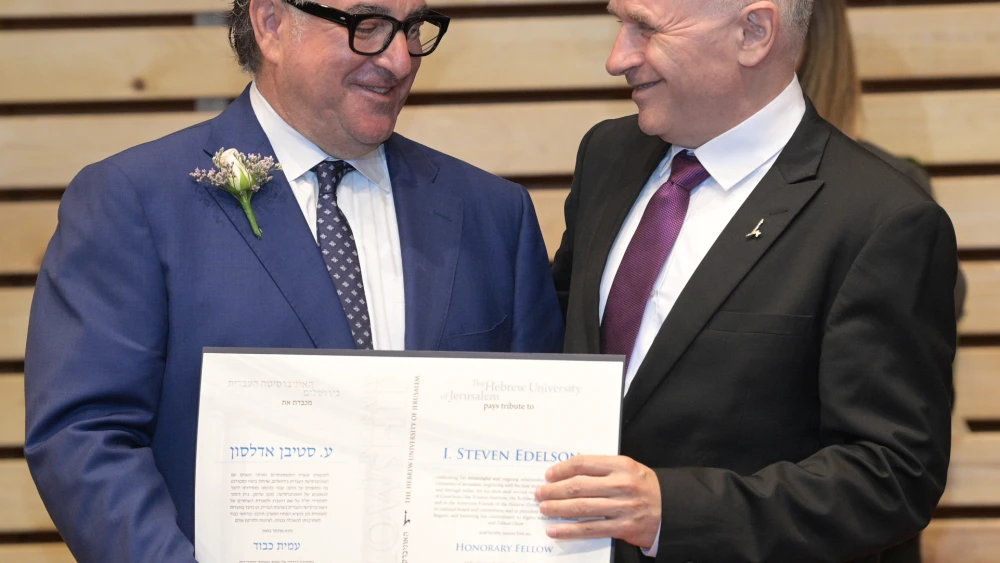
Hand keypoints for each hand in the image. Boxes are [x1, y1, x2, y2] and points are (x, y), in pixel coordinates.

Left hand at [534, 455, 660, 548]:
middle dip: (554, 490)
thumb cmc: (644, 487)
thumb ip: (603, 469)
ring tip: (543, 509)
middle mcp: (621, 485)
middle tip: (539, 493)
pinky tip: (554, 530)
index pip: (584, 464)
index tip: (549, 475)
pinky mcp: (622, 527)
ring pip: (581, 508)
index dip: (562, 469)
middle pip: (579, 486)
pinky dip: (569, 530)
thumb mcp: (629, 469)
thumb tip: (569, 474)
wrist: (672, 509)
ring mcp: (622, 507)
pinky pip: (590, 529)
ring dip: (557, 508)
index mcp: (621, 465)